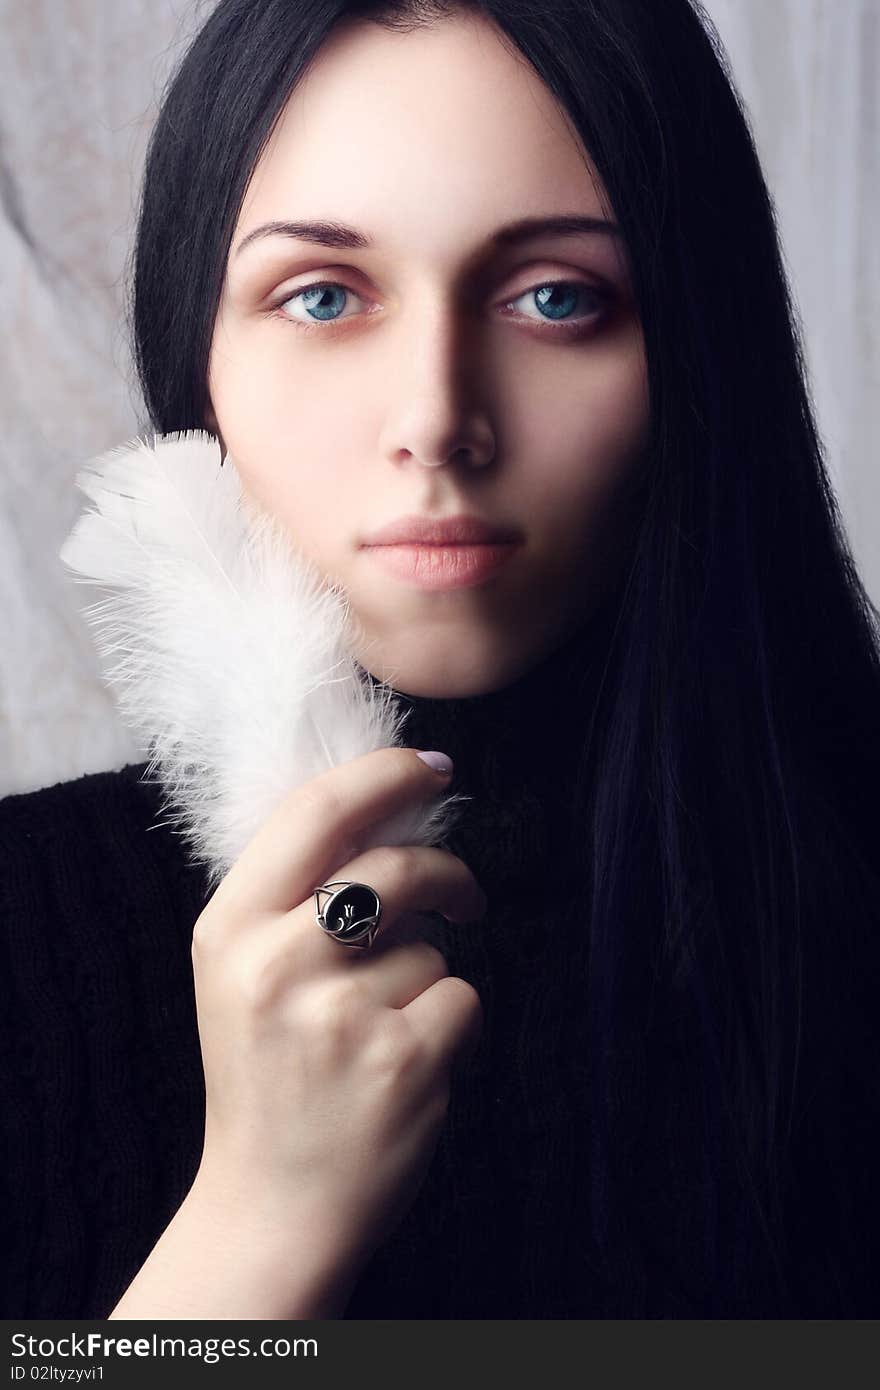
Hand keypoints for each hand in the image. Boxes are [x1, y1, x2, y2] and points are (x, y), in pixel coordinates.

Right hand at [189, 747, 486, 1293]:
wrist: (271, 1206)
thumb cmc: (266, 1074)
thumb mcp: (240, 972)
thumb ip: (291, 894)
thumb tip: (382, 805)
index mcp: (228, 929)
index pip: (315, 810)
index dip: (385, 774)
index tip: (434, 765)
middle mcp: (275, 964)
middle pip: (396, 867)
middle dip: (448, 875)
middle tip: (465, 899)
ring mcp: (338, 1015)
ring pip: (432, 944)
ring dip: (428, 978)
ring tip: (383, 1032)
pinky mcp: (399, 1061)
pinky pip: (463, 997)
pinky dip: (453, 1025)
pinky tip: (409, 1064)